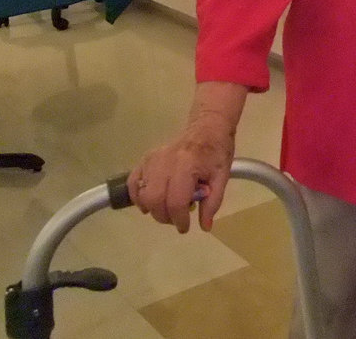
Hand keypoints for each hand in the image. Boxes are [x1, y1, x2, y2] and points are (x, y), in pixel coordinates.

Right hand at [128, 112, 235, 232]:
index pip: (176, 201)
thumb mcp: (221, 177)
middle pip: (155, 200)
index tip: (185, 227)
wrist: (207, 128)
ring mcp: (153, 159)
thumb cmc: (216, 152)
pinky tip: (148, 203)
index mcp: (187, 165)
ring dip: (154, 209)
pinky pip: (134, 183)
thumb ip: (213, 203)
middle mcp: (166, 162)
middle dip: (165, 217)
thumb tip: (205, 227)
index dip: (179, 219)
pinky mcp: (145, 159)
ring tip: (168, 209)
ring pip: (143, 194)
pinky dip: (138, 197)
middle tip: (177, 219)